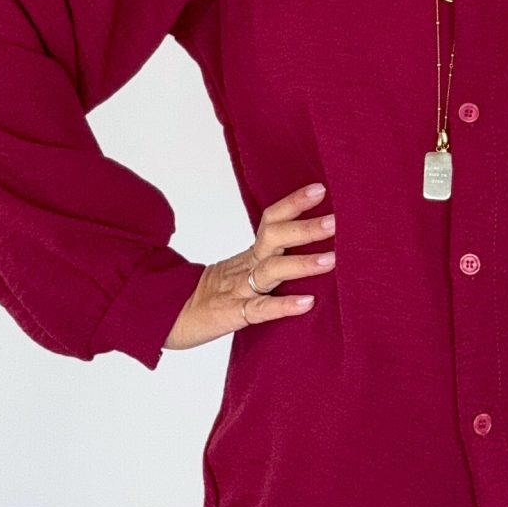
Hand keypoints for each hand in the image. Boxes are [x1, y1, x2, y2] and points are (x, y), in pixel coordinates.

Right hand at [163, 180, 336, 351]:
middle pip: (273, 237)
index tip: (320, 189)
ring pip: (270, 271)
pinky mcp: (233, 314)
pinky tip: (307, 302)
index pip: (271, 220)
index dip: (293, 203)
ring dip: (302, 263)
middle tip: (336, 220)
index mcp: (250, 254)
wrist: (171, 317)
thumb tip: (315, 248)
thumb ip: (273, 262)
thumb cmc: (215, 296)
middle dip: (305, 228)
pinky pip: (260, 309)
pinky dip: (283, 305)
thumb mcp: (244, 273)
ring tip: (332, 260)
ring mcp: (238, 289)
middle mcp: (246, 266)